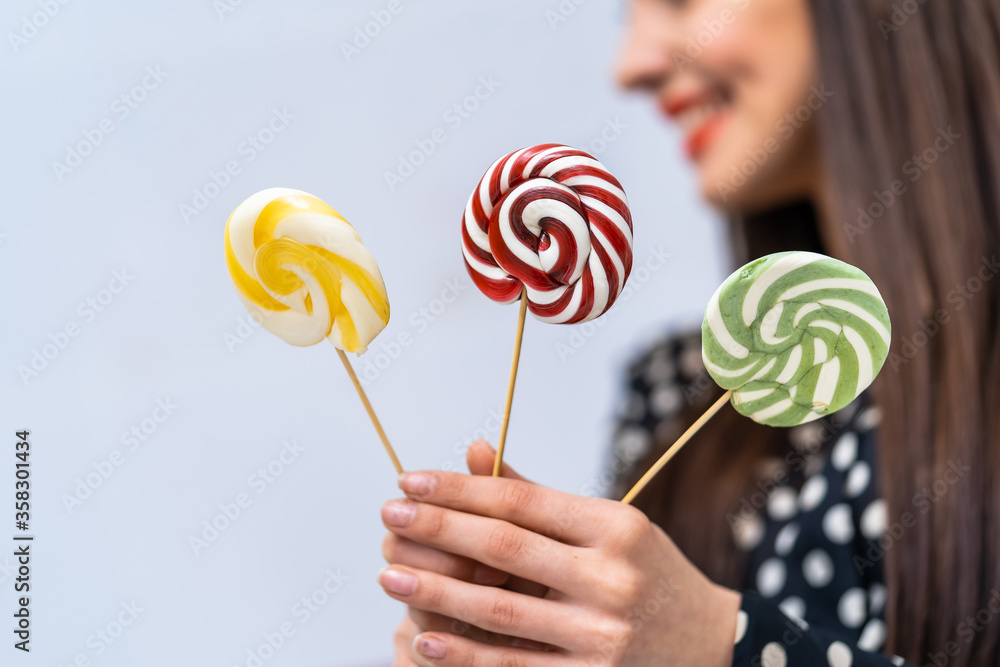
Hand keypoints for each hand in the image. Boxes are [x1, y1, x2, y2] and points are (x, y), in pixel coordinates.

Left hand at [378, 457, 740, 665]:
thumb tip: (474, 451)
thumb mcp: (611, 526)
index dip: (460, 488)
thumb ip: (541, 498)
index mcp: (615, 526)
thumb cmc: (648, 573)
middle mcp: (612, 576)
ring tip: (389, 574)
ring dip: (436, 590)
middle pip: (505, 548)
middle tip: (387, 515)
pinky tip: (424, 635)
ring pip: (500, 608)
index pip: (521, 500)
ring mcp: (603, 633)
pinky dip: (464, 653)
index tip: (410, 480)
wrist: (714, 646)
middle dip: (437, 528)